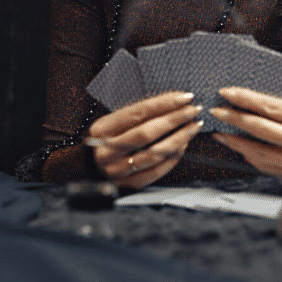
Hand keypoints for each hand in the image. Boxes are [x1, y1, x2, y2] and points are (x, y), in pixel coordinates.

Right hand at [88, 92, 202, 188]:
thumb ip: (136, 114)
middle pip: (147, 133)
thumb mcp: (112, 122)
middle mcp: (107, 150)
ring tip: (193, 127)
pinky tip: (183, 145)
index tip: (184, 97)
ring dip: (179, 138)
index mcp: (102, 129)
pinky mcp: (128, 185)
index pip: (138, 112)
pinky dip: (172, 158)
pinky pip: (156, 171)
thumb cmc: (108, 139)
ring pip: (154, 153)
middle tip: (194, 110)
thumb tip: (173, 102)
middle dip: (175, 119)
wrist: (88, 168)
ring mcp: (117, 170)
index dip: (164, 103)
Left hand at [210, 87, 281, 183]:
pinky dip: (245, 153)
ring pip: (258, 150)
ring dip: (234, 138)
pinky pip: (262, 164)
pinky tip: (234, 143)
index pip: (273, 107)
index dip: (247, 99)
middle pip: (262, 128)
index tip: (229, 92)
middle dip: (235, 117)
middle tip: (217, 110)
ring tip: (220, 128)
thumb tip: (252, 98)